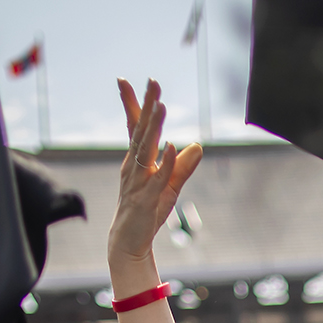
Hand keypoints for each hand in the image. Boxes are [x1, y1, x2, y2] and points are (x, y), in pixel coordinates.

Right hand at [110, 79, 202, 289]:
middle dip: (147, 105)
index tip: (124, 80)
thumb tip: (198, 146)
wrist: (128, 242)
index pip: (134, 127)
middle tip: (153, 81)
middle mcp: (134, 166)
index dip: (132, 104)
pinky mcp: (146, 199)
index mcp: (137, 160)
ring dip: (154, 128)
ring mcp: (138, 182)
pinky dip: (164, 162)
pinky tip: (170, 145)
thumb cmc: (146, 211)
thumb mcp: (169, 186)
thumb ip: (182, 166)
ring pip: (146, 149)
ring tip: (162, 106)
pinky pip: (156, 177)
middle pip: (140, 131)